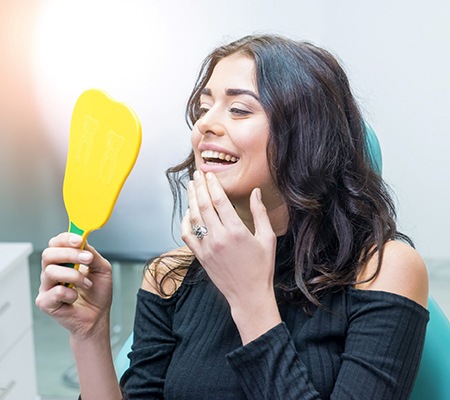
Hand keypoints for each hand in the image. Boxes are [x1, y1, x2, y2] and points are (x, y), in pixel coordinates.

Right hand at [35, 232, 112, 338]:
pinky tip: (76, 297)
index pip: (56, 243)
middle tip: (88, 259)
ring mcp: (47, 287)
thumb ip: (92, 254)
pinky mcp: (45, 302)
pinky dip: (70, 294)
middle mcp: (52, 271)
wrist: (98, 316)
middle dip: (70, 254)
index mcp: (64, 261)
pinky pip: (54, 292)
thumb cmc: (98, 293)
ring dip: (74, 276)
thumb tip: (83, 242)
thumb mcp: (102, 268)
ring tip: (87, 283)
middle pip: (48, 254)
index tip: (80, 240)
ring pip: (50, 271)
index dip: (66, 239)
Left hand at [181, 171, 280, 342]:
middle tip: (197, 174)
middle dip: (199, 187)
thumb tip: (255, 192)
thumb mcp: (267, 238)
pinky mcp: (201, 257)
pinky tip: (188, 212)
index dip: (213, 184)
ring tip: (191, 187)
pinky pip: (187, 235)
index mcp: (236, 230)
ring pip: (194, 218)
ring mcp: (207, 247)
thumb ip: (260, 213)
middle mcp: (219, 237)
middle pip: (204, 205)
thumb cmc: (262, 267)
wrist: (249, 295)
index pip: (220, 200)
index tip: (209, 174)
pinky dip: (185, 222)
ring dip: (191, 200)